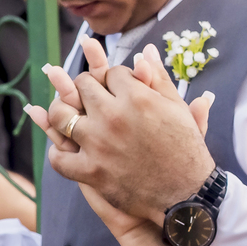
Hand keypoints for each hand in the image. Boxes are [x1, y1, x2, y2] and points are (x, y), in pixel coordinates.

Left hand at [26, 43, 216, 226]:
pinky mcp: (92, 172)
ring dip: (63, 112)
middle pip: (84, 86)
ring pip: (62, 115)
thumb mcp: (177, 109)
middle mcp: (114, 116)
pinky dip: (59, 154)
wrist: (187, 194)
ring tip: (71, 115)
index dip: (114, 77)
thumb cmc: (186, 149)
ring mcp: (99, 144)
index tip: (116, 87)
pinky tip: (66, 151)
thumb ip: (158, 78)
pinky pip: (59, 158)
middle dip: (88, 87)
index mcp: (137, 97)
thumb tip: (145, 51)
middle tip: (93, 97)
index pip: (111, 72)